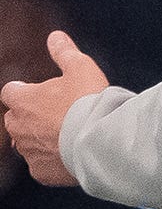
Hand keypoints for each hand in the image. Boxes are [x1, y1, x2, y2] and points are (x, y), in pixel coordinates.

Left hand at [0, 31, 109, 187]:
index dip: (25, 92)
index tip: (40, 94)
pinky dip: (52, 162)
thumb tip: (55, 36)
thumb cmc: (89, 104)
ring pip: (28, 144)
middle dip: (32, 118)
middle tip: (60, 117)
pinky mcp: (40, 172)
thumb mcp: (81, 68)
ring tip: (68, 138)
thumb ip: (64, 52)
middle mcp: (18, 126)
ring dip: (42, 140)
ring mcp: (28, 150)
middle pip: (16, 120)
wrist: (102, 142)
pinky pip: (40, 166)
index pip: (11, 92)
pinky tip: (69, 156)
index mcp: (22, 100)